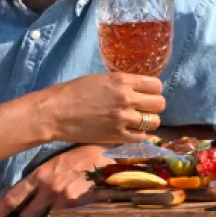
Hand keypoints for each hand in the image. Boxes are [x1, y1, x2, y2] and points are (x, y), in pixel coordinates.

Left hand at [0, 145, 111, 216]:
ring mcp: (65, 202)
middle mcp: (49, 189)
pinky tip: (73, 215)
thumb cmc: (85, 159)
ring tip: (62, 210)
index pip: (11, 198)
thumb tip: (27, 198)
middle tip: (42, 210)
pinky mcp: (80, 212)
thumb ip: (41, 179)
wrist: (113, 162)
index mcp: (40, 174)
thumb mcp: (58, 163)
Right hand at [46, 73, 164, 145]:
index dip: (153, 89)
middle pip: (160, 104)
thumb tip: (137, 89)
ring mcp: (123, 119)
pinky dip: (139, 134)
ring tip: (137, 120)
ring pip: (154, 122)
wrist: (55, 112)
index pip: (156, 85)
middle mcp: (127, 99)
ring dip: (148, 121)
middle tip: (143, 108)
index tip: (146, 93)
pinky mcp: (118, 136)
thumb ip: (121, 83)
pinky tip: (130, 131)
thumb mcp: (100, 79)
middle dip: (153, 106)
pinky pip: (142, 137)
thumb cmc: (73, 92)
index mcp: (122, 81)